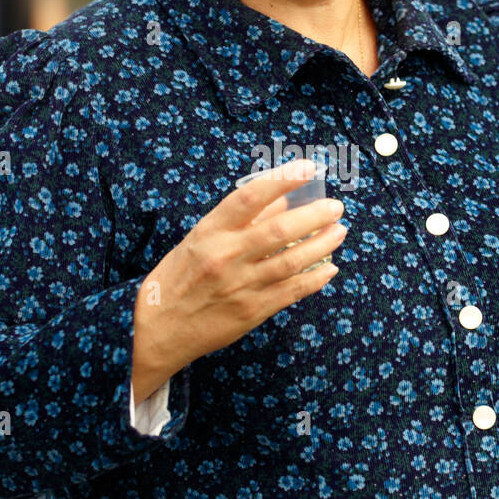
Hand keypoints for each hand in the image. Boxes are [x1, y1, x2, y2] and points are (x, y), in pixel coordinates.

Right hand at [131, 159, 346, 400]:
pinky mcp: (252, 311)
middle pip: (280, 230)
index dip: (282, 180)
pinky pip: (292, 292)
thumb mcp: (198, 240)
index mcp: (209, 232)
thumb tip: (279, 201)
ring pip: (292, 261)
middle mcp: (226, 256)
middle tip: (335, 206)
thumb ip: (237, 222)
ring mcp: (241, 286)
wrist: (158, 330)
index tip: (309, 167)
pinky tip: (330, 268)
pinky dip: (315, 279)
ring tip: (339, 231)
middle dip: (315, 215)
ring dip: (322, 245)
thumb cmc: (177, 278)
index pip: (250, 197)